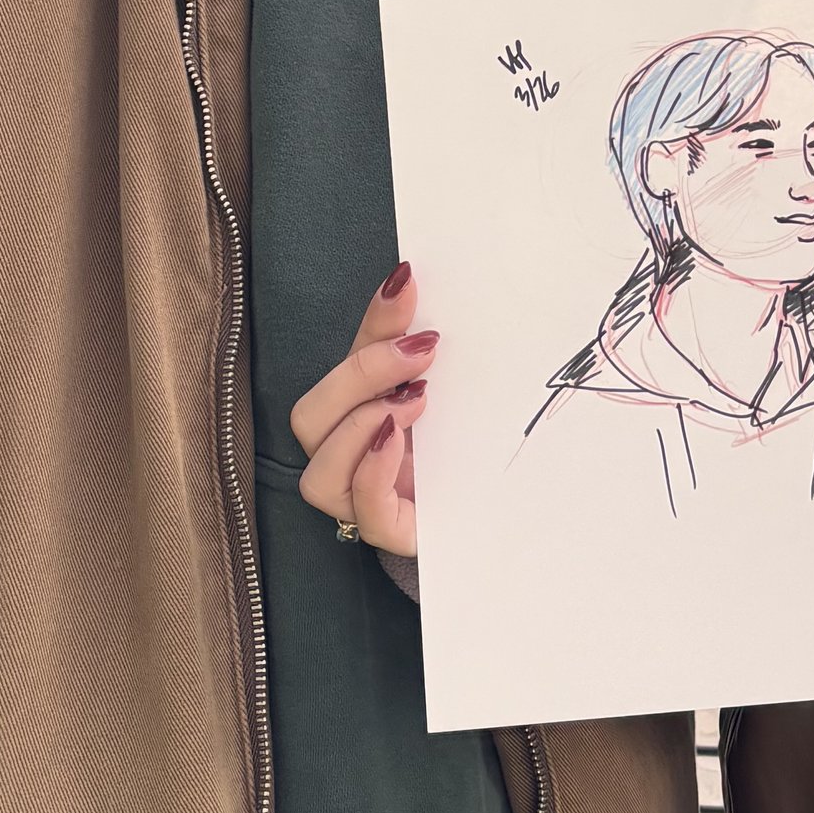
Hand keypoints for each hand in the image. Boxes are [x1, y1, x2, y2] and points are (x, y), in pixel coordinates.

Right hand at [289, 264, 438, 554]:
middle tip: (419, 352)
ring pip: (319, 476)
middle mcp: (349, 458)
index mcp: (357, 413)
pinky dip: (374, 473)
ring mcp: (365, 501)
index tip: (407, 286)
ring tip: (415, 401)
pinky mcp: (395, 533)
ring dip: (360, 427)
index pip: (344, 365)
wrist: (504, 504)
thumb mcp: (446, 385)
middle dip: (359, 376)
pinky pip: (365, 514)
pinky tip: (398, 441)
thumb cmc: (465, 441)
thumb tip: (410, 279)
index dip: (369, 326)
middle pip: (309, 420)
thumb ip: (418, 341)